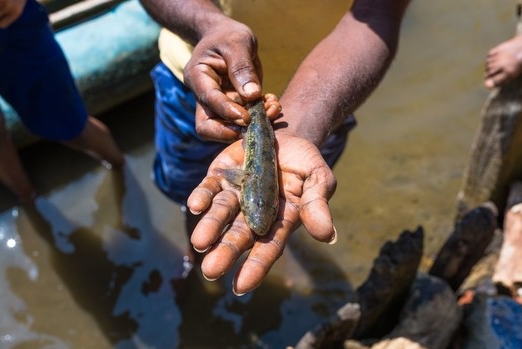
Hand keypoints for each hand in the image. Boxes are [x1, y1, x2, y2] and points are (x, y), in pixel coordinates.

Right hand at [183, 18, 264, 142]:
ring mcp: (218, 104)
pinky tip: (273, 104)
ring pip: (228, 127)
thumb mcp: (237, 43)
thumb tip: (252, 95)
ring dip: (252, 125)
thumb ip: (242, 67)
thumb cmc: (228, 35)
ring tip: (273, 109)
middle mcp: (204, 96)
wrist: (227, 36)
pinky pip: (244, 120)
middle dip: (232, 131)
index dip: (226, 111)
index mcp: (197, 77)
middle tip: (257, 125)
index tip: (246, 117)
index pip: (208, 100)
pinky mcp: (233, 107)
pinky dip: (261, 116)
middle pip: (207, 127)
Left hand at [187, 132, 337, 294]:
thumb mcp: (318, 178)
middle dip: (226, 252)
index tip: (240, 286)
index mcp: (281, 219)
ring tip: (199, 242)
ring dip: (210, 228)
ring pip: (220, 214)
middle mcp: (254, 212)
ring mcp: (235, 194)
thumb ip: (318, 204)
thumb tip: (327, 235)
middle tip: (210, 271)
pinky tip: (194, 205)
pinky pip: (208, 188)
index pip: (268, 246)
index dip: (255, 266)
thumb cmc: (305, 162)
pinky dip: (201, 197)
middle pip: (239, 235)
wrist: (284, 134)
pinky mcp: (220, 176)